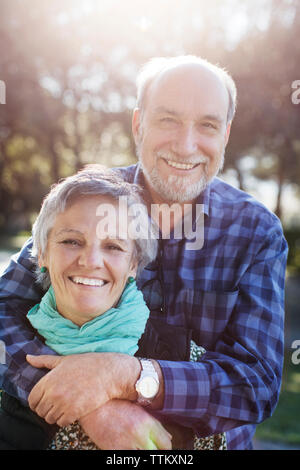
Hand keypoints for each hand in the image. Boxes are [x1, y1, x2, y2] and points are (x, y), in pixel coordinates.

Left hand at [26, 352, 140, 425]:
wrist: (108, 373)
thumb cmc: (87, 364)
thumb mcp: (64, 360)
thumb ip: (43, 360)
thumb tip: (27, 357)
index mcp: (48, 380)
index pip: (32, 400)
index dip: (37, 402)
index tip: (46, 400)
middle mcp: (53, 393)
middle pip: (40, 411)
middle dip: (47, 409)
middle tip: (59, 403)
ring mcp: (63, 403)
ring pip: (50, 419)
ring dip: (56, 415)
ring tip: (66, 406)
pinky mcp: (74, 412)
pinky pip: (61, 423)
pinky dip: (65, 420)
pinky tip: (73, 411)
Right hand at [80, 400, 171, 449]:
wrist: (94, 408)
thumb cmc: (116, 405)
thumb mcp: (138, 410)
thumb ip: (155, 423)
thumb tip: (169, 438)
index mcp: (147, 422)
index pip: (166, 444)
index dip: (165, 447)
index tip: (162, 446)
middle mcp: (139, 435)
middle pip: (155, 452)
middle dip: (154, 449)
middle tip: (148, 445)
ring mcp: (126, 445)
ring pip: (143, 456)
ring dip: (142, 451)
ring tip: (136, 445)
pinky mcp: (115, 451)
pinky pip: (129, 458)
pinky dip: (130, 454)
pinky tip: (127, 447)